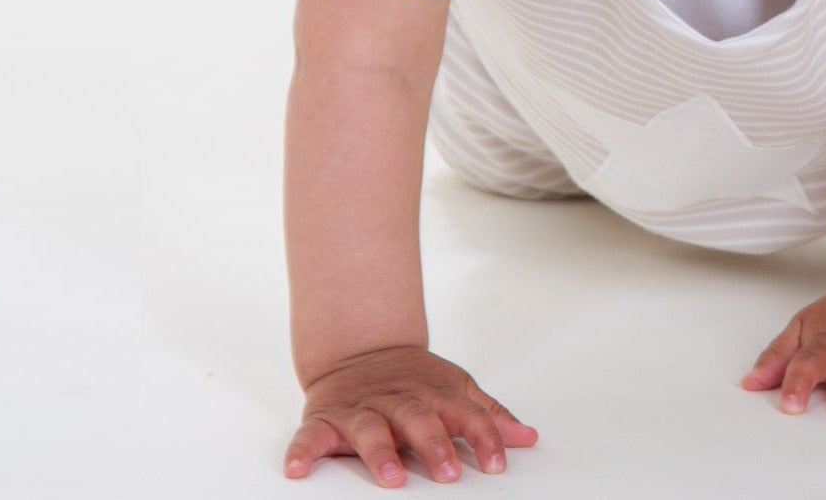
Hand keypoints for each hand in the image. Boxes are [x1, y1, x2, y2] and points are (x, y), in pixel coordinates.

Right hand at [284, 345, 537, 485]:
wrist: (361, 348)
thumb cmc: (414, 381)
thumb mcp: (455, 390)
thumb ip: (487, 416)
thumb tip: (528, 438)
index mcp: (434, 394)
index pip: (464, 414)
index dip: (483, 437)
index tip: (497, 464)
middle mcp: (398, 399)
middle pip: (419, 419)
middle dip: (434, 445)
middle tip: (449, 472)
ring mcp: (361, 408)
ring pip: (370, 428)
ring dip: (380, 452)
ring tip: (391, 477)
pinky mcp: (325, 418)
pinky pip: (310, 435)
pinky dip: (302, 450)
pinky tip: (298, 469)